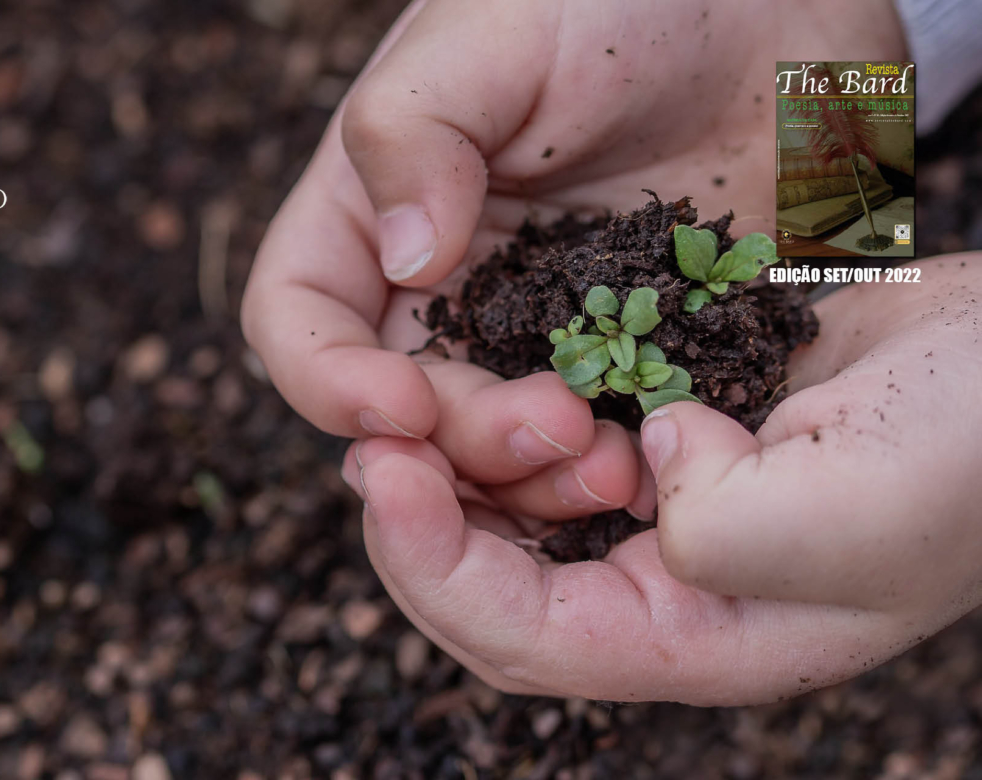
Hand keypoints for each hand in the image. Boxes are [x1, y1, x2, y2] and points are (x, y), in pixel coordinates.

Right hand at [242, 0, 905, 511]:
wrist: (767, 9)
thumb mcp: (495, 31)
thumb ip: (415, 132)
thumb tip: (403, 261)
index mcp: (377, 211)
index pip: (299, 318)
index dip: (326, 380)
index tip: (399, 406)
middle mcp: (445, 286)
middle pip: (405, 409)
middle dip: (461, 441)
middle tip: (556, 427)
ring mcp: (535, 331)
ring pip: (495, 449)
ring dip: (537, 479)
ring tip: (615, 464)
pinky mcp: (624, 356)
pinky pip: (599, 438)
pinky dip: (614, 468)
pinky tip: (662, 462)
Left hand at [343, 258, 981, 703]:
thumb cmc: (968, 453)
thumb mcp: (856, 514)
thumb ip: (725, 527)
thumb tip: (646, 460)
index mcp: (700, 639)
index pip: (523, 636)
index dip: (435, 566)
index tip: (383, 473)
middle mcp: (665, 591)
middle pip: (493, 588)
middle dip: (420, 522)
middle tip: (373, 438)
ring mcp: (660, 514)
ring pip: (512, 517)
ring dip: (458, 467)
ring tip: (415, 405)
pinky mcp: (664, 441)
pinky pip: (552, 447)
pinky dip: (507, 419)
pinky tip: (485, 373)